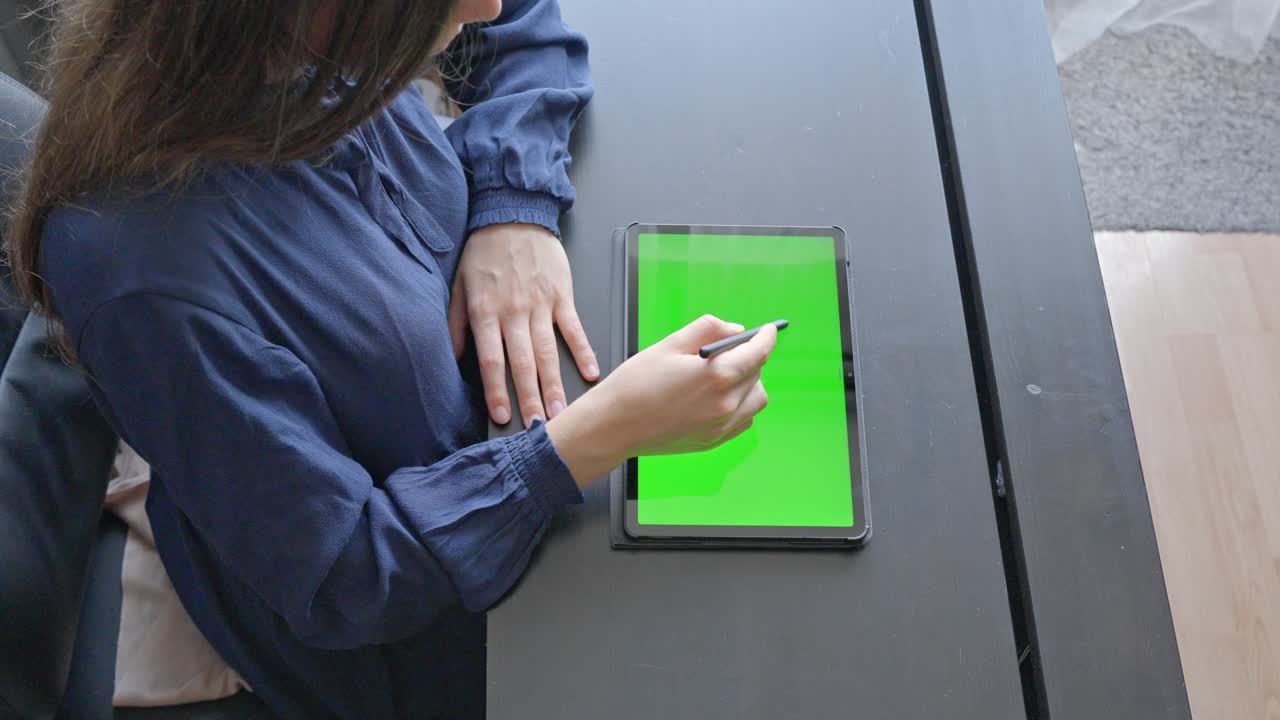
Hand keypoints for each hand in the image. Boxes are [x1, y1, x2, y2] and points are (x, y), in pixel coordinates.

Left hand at [448, 223, 598, 425]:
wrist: (513, 213)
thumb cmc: (485, 250)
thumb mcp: (459, 285)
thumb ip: (455, 323)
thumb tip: (453, 356)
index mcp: (486, 312)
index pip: (492, 360)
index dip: (496, 391)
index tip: (503, 416)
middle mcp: (514, 312)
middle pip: (523, 363)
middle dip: (530, 398)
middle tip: (539, 427)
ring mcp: (540, 304)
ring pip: (548, 352)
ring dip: (555, 384)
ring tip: (561, 411)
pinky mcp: (561, 295)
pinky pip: (573, 328)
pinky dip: (583, 350)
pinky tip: (591, 372)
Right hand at [546, 315, 775, 484]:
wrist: (613, 426)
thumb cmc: (635, 384)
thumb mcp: (669, 344)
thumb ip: (708, 330)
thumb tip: (737, 331)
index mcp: (716, 376)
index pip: (758, 353)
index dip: (767, 338)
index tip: (769, 330)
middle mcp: (725, 404)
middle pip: (757, 373)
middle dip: (750, 357)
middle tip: (731, 349)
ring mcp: (721, 426)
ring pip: (756, 399)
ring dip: (748, 383)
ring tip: (723, 375)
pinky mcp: (714, 441)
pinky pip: (744, 420)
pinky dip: (740, 405)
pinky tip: (717, 397)